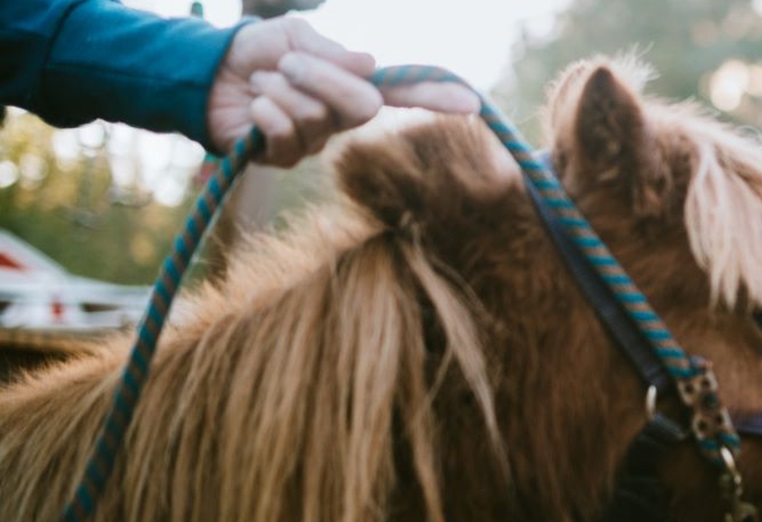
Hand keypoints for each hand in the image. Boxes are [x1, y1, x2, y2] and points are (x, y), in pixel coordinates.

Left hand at [206, 17, 479, 165]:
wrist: (205, 75)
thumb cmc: (255, 53)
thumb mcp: (294, 38)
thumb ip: (332, 53)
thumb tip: (369, 66)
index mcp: (353, 84)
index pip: (403, 92)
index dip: (436, 96)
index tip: (471, 102)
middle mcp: (342, 117)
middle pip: (363, 106)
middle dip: (323, 77)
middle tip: (288, 62)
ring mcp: (316, 140)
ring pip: (317, 116)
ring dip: (280, 88)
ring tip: (261, 82)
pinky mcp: (285, 158)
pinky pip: (286, 132)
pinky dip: (264, 109)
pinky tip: (254, 106)